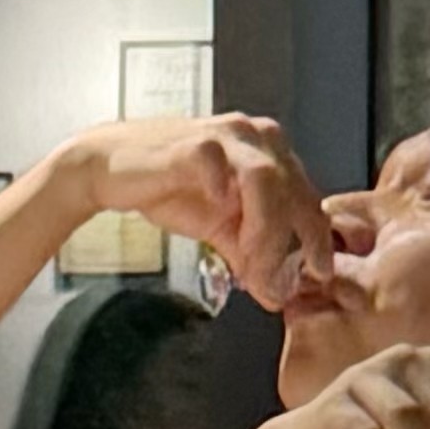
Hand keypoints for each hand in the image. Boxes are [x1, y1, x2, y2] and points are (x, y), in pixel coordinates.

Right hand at [58, 113, 334, 311]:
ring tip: (253, 266)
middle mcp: (255, 137)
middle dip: (292, 244)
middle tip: (281, 284)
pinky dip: (224, 194)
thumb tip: (275, 292)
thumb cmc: (167, 188)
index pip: (307, 196)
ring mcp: (225, 136)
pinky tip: (221, 222)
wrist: (110, 168)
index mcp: (270, 153)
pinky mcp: (193, 142)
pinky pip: (218, 166)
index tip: (319, 274)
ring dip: (264, 230)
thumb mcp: (219, 226)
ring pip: (266, 180)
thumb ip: (250, 252)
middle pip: (294, 190)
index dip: (315, 239)